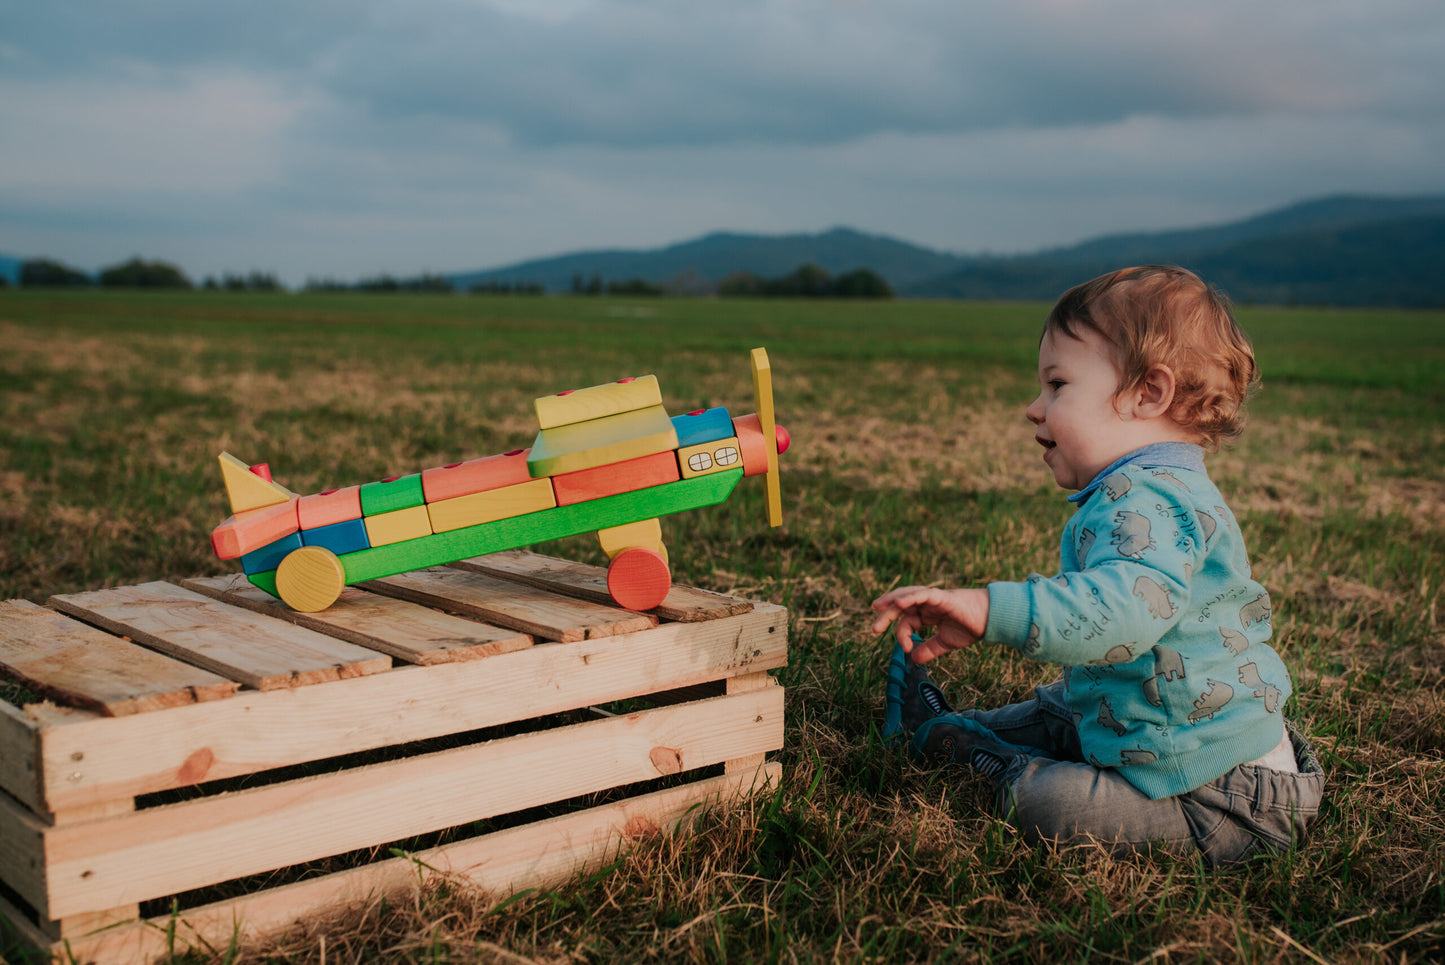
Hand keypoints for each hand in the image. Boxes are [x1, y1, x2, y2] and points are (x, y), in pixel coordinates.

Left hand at [870, 586, 989, 663]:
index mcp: (927, 613)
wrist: (992, 620)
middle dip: (886, 616)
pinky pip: (921, 594)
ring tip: (877, 608)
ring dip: (891, 601)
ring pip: (906, 596)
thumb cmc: (971, 627)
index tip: (905, 649)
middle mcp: (927, 603)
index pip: (907, 621)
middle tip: (874, 629)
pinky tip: (898, 603)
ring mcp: (933, 598)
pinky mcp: (942, 596)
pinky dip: (909, 597)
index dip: (901, 635)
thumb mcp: (945, 642)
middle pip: (901, 606)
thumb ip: (929, 649)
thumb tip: (913, 659)